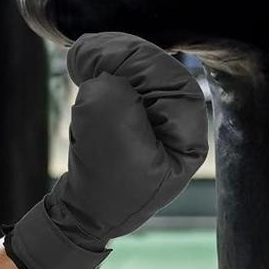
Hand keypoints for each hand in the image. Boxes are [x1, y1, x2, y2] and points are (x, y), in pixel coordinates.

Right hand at [5, 32, 208, 268]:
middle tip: (79, 53)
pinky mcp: (133, 122)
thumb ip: (110, 100)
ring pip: (132, 75)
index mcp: (188, 131)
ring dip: (105, 70)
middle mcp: (178, 123)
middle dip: (114, 57)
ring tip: (80, 68)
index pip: (165, 73)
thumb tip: (100, 75)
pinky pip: (118, 88)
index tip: (88, 52)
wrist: (83, 216)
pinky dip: (99, 83)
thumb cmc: (103, 187)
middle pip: (151, 69)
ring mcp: (154, 122)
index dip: (126, 55)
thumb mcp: (110, 144)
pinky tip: (84, 84)